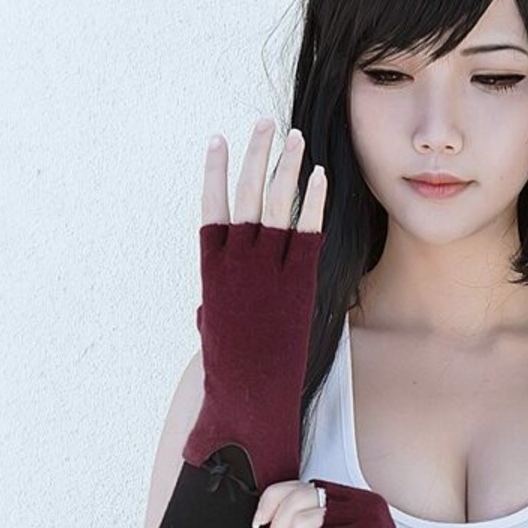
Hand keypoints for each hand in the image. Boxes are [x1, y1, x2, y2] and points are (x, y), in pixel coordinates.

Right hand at [182, 118, 328, 491]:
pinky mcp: (296, 284)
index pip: (211, 208)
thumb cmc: (230, 379)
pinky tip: (320, 175)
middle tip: (266, 123)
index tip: (219, 141)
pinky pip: (305, 233)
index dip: (217, 173)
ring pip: (275, 204)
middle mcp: (236, 264)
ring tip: (295, 135)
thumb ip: (213, 312)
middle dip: (256, 155)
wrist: (250, 404)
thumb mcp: (213, 338)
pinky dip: (312, 201)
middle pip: (246, 195)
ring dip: (285, 166)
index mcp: (211, 273)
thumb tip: (206, 312)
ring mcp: (266, 271)